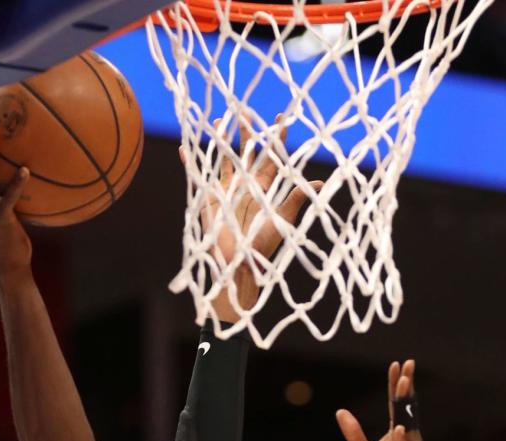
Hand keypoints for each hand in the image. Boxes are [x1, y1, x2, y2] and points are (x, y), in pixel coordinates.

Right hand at [190, 117, 321, 321]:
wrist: (239, 265)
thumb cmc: (263, 247)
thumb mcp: (282, 221)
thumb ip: (297, 199)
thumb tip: (321, 183)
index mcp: (264, 188)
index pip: (272, 157)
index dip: (276, 138)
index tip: (280, 118)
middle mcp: (245, 185)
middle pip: (246, 152)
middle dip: (245, 132)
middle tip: (244, 110)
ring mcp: (226, 190)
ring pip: (222, 159)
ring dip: (219, 141)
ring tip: (217, 120)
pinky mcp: (209, 198)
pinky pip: (199, 176)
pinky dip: (190, 162)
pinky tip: (184, 148)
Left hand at [336, 359, 423, 440]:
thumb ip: (353, 433)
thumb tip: (340, 412)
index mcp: (396, 433)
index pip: (396, 404)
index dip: (395, 385)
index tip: (396, 365)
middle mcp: (406, 438)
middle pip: (406, 407)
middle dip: (406, 386)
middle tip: (407, 365)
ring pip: (408, 423)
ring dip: (406, 404)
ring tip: (405, 384)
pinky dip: (401, 439)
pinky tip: (399, 426)